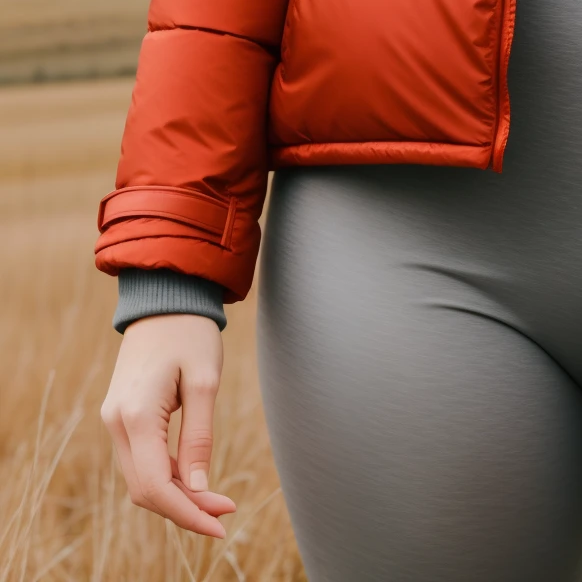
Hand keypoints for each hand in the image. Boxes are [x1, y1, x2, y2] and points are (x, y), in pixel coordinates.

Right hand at [101, 314, 236, 538]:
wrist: (164, 296)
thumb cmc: (190, 333)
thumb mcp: (205, 381)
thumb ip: (199, 437)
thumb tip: (199, 489)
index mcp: (136, 415)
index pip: (155, 486)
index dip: (187, 513)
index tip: (220, 525)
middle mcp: (116, 423)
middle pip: (145, 490)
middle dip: (186, 508)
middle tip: (226, 511)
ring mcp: (114, 420)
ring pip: (141, 479)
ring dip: (177, 495)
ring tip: (217, 499)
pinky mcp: (121, 416)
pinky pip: (140, 460)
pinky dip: (166, 476)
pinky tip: (194, 479)